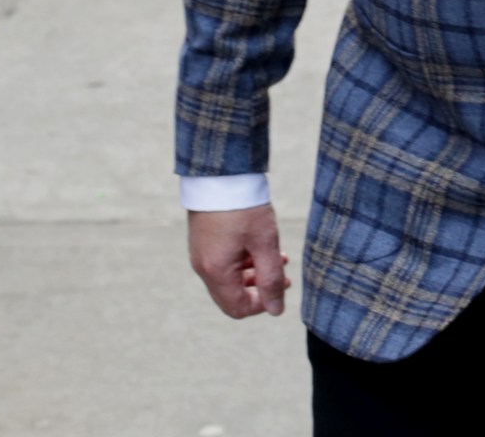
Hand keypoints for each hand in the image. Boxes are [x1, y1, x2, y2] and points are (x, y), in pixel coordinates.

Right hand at [188, 204, 288, 318]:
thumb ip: (271, 279)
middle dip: (259, 289)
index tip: (281, 288)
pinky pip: (223, 263)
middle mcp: (203, 266)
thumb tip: (277, 311)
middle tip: (284, 276)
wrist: (220, 173)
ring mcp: (200, 254)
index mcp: (215, 271)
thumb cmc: (243, 207)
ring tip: (278, 259)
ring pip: (229, 278)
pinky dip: (243, 261)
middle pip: (231, 295)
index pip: (237, 308)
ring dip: (254, 274)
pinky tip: (261, 247)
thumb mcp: (265, 244)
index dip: (262, 305)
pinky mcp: (203, 241)